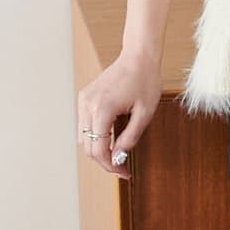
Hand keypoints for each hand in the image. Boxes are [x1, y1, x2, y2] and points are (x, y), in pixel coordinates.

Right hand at [76, 51, 163, 180]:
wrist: (138, 57)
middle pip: (88, 147)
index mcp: (102, 109)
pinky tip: (110, 140)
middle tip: (122, 169)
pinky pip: (85, 125)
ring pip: (83, 138)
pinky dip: (95, 137)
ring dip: (98, 150)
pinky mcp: (85, 98)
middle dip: (104, 161)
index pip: (99, 149)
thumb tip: (119, 157)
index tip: (124, 173)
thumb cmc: (146, 81)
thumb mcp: (145, 113)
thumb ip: (130, 137)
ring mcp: (84, 100)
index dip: (111, 165)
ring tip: (117, 156)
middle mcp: (88, 105)